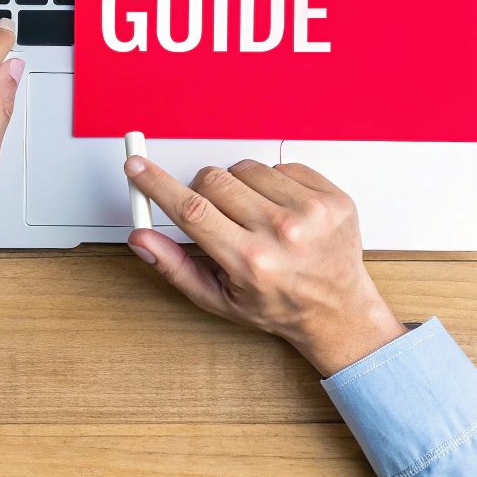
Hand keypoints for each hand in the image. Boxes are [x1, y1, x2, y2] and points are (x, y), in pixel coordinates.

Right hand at [124, 156, 404, 375]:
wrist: (338, 310)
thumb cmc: (278, 305)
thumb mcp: (219, 299)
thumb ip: (175, 266)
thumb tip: (141, 238)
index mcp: (251, 262)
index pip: (191, 210)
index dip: (157, 184)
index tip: (137, 167)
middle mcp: (283, 234)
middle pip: (214, 181)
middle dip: (204, 192)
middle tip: (218, 217)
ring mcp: (312, 213)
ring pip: (246, 168)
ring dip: (242, 188)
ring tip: (256, 218)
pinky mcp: (331, 197)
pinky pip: (282, 165)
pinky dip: (274, 184)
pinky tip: (282, 211)